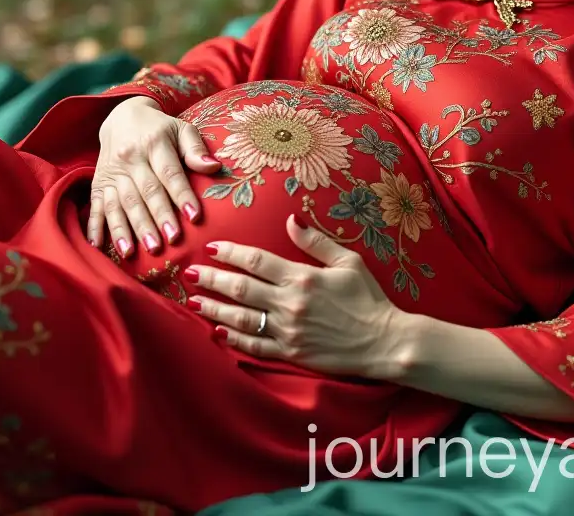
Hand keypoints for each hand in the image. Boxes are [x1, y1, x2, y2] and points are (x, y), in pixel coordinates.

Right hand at [88, 95, 219, 255]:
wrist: (122, 116)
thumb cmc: (160, 129)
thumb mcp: (181, 129)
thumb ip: (196, 149)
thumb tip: (213, 166)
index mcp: (154, 143)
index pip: (170, 173)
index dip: (181, 195)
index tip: (194, 217)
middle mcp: (130, 158)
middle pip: (145, 192)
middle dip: (157, 218)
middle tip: (170, 240)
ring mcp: (111, 172)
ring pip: (120, 203)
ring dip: (127, 229)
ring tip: (135, 252)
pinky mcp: (98, 182)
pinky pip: (96, 206)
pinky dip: (96, 227)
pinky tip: (98, 247)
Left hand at [184, 215, 403, 378]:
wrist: (383, 341)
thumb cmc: (369, 298)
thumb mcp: (348, 261)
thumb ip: (316, 242)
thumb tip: (291, 219)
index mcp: (302, 277)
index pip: (256, 261)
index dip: (231, 253)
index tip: (212, 247)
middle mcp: (289, 304)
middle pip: (240, 288)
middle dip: (212, 279)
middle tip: (189, 273)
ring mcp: (287, 331)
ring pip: (241, 319)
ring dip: (215, 309)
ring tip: (195, 301)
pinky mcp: (290, 354)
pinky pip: (254, 347)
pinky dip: (233, 340)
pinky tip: (218, 333)